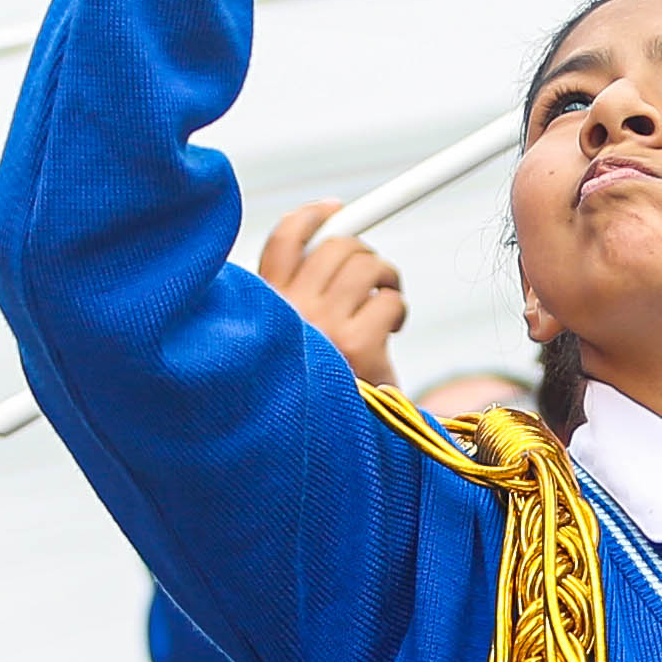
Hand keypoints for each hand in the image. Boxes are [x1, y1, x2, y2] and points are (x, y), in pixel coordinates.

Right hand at [253, 197, 409, 382]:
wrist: (329, 453)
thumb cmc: (317, 389)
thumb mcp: (296, 336)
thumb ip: (304, 289)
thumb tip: (339, 221)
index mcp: (263, 306)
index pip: (285, 239)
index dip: (315, 216)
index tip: (338, 208)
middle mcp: (285, 312)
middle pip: (336, 245)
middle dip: (365, 253)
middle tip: (377, 278)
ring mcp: (320, 328)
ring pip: (368, 265)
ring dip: (387, 278)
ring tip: (388, 303)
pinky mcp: (356, 346)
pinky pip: (389, 301)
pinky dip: (398, 309)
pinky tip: (392, 331)